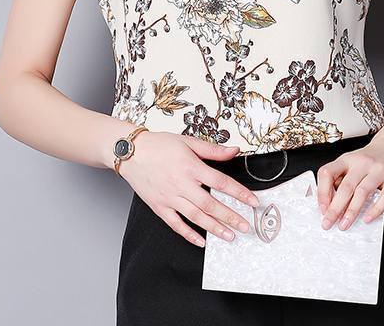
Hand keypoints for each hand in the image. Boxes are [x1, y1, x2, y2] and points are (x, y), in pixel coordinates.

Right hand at [118, 131, 260, 247]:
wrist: (130, 152)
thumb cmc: (159, 145)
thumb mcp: (188, 142)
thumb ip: (213, 150)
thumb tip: (234, 151)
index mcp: (191, 166)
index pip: (221, 182)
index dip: (239, 193)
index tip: (253, 202)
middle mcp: (181, 184)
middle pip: (210, 204)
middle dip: (230, 217)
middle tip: (246, 226)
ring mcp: (169, 197)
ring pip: (195, 217)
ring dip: (214, 228)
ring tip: (230, 236)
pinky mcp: (159, 206)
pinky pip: (175, 224)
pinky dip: (188, 235)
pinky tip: (201, 241)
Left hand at [316, 134, 383, 230]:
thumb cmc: (371, 158)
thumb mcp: (352, 162)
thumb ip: (342, 178)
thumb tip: (330, 204)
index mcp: (347, 159)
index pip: (328, 172)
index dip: (322, 192)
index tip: (321, 209)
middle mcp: (362, 163)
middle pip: (345, 187)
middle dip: (335, 208)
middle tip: (328, 223)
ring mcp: (379, 170)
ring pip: (362, 192)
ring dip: (351, 212)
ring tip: (344, 224)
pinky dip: (375, 210)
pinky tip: (367, 219)